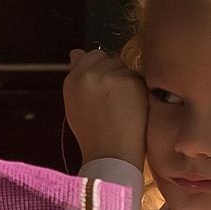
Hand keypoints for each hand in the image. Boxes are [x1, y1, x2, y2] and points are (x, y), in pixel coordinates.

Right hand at [63, 48, 147, 168]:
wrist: (110, 157)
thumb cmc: (94, 135)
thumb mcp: (76, 104)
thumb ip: (76, 77)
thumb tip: (76, 52)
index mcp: (72, 80)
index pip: (90, 56)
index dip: (101, 73)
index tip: (105, 93)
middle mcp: (87, 75)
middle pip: (109, 59)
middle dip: (114, 76)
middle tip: (114, 104)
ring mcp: (108, 77)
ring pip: (124, 67)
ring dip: (127, 83)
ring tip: (122, 108)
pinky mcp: (129, 81)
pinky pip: (138, 77)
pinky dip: (139, 91)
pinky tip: (133, 110)